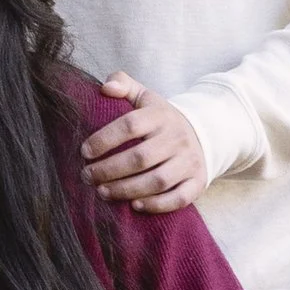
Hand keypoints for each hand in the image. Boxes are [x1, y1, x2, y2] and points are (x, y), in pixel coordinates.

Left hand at [83, 73, 210, 215]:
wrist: (205, 133)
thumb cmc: (161, 118)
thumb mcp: (144, 96)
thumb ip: (123, 84)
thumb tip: (105, 87)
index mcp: (160, 115)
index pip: (129, 126)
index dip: (104, 140)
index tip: (84, 152)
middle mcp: (177, 138)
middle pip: (140, 158)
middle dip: (108, 170)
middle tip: (86, 176)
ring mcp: (189, 161)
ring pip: (157, 181)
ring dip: (126, 190)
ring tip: (102, 192)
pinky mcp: (198, 181)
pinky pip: (179, 198)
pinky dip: (157, 205)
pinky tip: (134, 205)